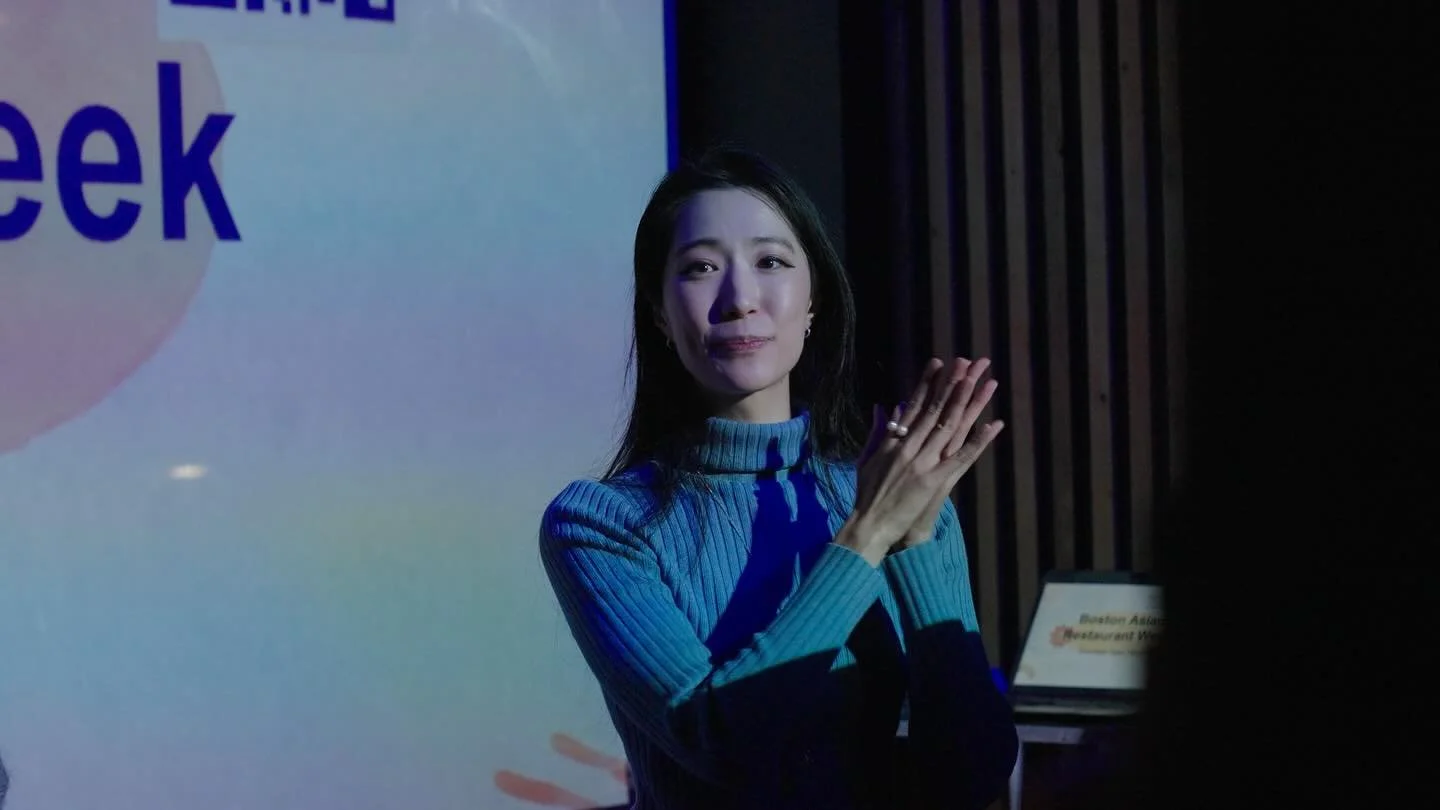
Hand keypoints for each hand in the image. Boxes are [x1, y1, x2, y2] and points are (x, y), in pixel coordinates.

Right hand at [836, 357, 1003, 564]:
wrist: (870, 525)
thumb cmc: (867, 495)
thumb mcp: (867, 458)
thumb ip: (878, 432)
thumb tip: (884, 407)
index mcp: (894, 440)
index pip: (915, 405)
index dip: (928, 382)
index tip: (939, 362)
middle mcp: (910, 446)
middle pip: (936, 409)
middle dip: (952, 383)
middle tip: (967, 361)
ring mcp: (924, 462)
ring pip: (950, 426)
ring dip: (968, 402)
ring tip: (982, 381)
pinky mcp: (936, 480)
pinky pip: (963, 457)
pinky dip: (980, 440)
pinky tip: (994, 424)